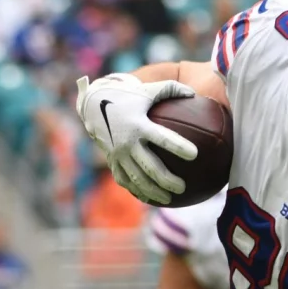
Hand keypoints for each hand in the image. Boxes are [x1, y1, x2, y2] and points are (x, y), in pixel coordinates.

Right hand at [77, 73, 198, 205]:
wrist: (93, 105)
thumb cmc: (128, 97)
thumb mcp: (148, 90)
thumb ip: (171, 89)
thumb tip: (194, 94)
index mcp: (139, 124)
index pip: (162, 138)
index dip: (178, 146)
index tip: (194, 154)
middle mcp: (127, 142)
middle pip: (150, 167)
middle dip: (167, 180)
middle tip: (183, 187)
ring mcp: (118, 154)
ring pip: (138, 179)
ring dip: (154, 191)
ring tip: (170, 199)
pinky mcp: (112, 161)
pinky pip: (125, 181)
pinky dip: (137, 191)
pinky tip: (151, 199)